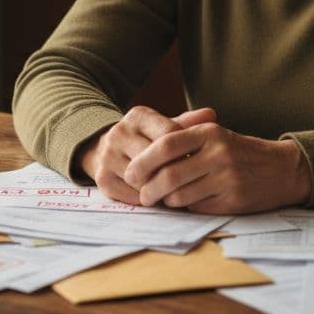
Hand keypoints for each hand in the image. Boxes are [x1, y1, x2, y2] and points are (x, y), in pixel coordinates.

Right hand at [77, 105, 217, 206]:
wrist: (104, 150)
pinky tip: (157, 197)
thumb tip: (211, 114)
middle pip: (156, 159)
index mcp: (137, 116)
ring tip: (175, 190)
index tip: (196, 161)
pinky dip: (147, 199)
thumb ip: (188, 123)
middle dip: (174, 172)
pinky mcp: (102, 178)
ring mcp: (108, 156)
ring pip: (144, 180)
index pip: (169, 135)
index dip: (185, 151)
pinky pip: (132, 196)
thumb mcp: (164, 127)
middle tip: (189, 181)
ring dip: (161, 188)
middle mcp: (119, 133)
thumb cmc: (145, 140)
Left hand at [123, 122, 311, 213]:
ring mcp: (227, 179)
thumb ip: (184, 138)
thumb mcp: (216, 135)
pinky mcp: (233, 200)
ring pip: (180, 195)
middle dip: (148, 188)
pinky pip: (197, 207)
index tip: (130, 171)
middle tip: (141, 194)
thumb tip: (143, 154)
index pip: (165, 145)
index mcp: (210, 133)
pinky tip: (184, 203)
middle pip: (169, 175)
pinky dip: (185, 207)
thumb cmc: (240, 151)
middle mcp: (218, 154)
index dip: (143, 161)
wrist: (283, 169)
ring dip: (166, 201)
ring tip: (161, 199)